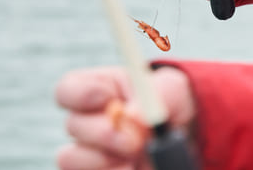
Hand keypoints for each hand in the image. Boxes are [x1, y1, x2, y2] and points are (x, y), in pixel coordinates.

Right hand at [55, 66, 196, 169]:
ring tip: (136, 157)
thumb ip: (154, 97)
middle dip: (105, 133)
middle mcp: (86, 121)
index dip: (80, 94)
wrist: (184, 136)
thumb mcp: (171, 90)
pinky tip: (133, 169)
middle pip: (72, 125)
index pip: (68, 89)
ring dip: (106, 160)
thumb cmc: (171, 104)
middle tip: (134, 141)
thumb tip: (132, 116)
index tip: (107, 100)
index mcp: (98, 89)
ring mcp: (87, 152)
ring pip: (70, 158)